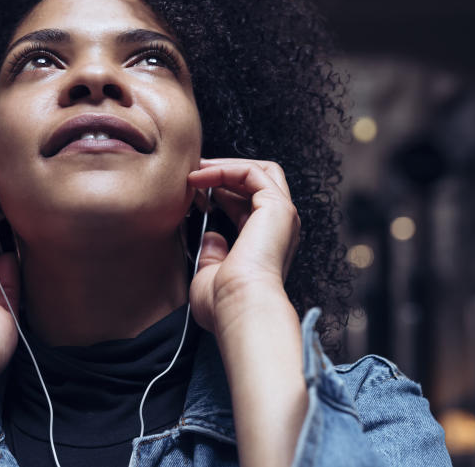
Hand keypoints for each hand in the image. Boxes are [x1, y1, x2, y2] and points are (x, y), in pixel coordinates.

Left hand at [187, 158, 306, 466]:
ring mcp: (282, 215)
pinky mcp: (277, 206)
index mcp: (266, 243)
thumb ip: (212, 256)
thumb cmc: (225, 303)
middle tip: (197, 173)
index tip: (193, 191)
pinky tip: (201, 177)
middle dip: (227, 171)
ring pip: (260, 171)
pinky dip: (226, 169)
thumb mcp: (211, 275)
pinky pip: (252, 173)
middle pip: (261, 180)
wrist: (240, 307)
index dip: (220, 191)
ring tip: (196, 171)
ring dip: (224, 167)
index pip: (248, 204)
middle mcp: (279, 227)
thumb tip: (212, 236)